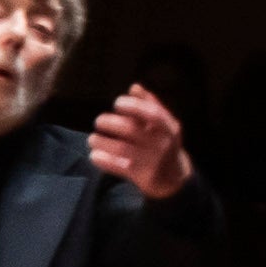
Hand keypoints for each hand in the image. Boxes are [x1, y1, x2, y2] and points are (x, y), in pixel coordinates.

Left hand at [87, 84, 193, 204]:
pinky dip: (103, 160)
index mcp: (169, 128)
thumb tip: (134, 87)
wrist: (173, 179)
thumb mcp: (164, 125)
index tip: (117, 103)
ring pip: (120, 149)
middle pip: (131, 130)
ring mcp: (152, 161)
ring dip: (101, 142)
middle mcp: (162, 143)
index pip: (152, 113)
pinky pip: (117, 167)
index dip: (133, 106)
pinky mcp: (142, 177)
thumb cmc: (163, 144)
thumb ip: (150, 105)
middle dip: (109, 123)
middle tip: (99, 121)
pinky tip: (94, 155)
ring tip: (92, 138)